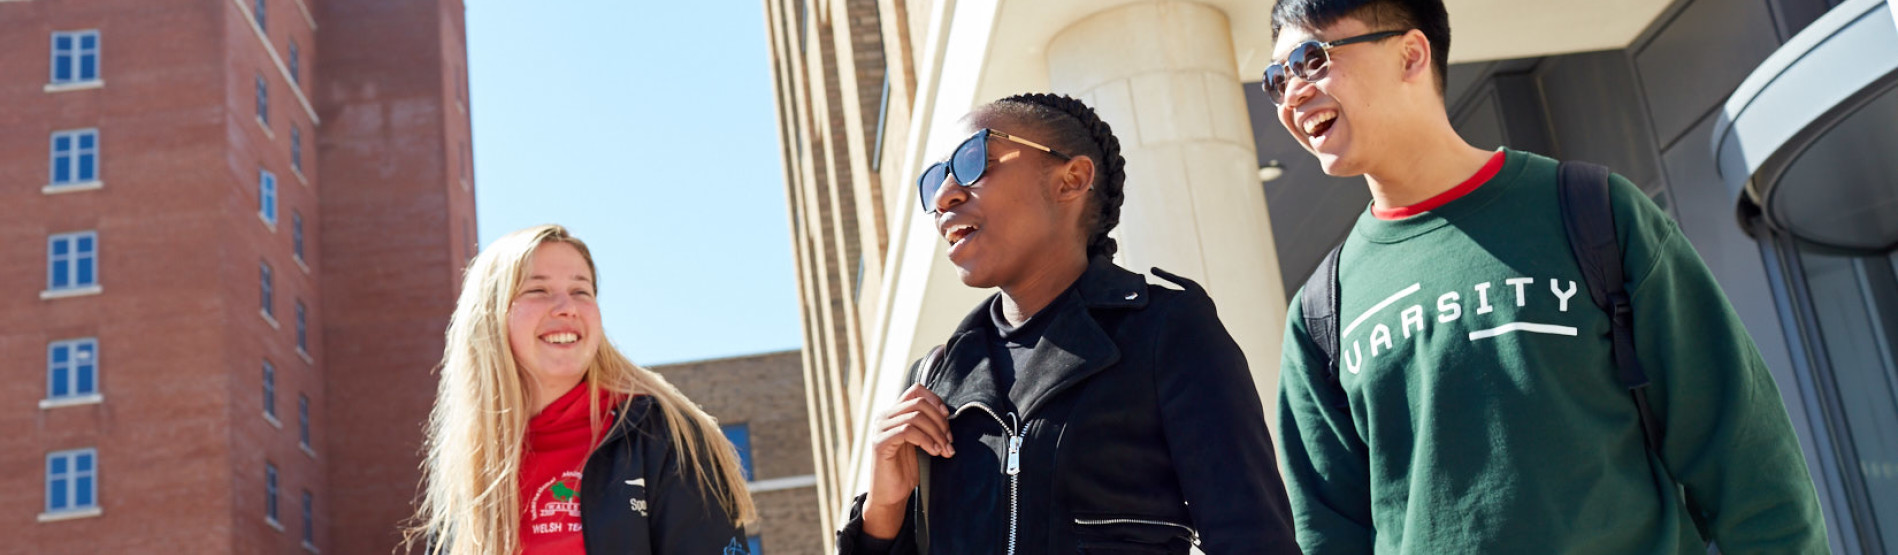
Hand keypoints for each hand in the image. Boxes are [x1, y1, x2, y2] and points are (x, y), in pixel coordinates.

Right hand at [861, 384, 952, 539]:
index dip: (935, 399)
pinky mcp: (880, 443)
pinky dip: (926, 440)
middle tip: (950, 440)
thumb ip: (927, 425)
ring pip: (915, 416)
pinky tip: (934, 452)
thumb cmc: (907, 470)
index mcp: (895, 413)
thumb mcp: (920, 442)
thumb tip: (947, 414)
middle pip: (919, 403)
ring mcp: (881, 428)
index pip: (916, 390)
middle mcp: (885, 416)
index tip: (948, 417)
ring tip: (944, 449)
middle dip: (940, 421)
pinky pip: (907, 431)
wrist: (891, 495)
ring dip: (936, 432)